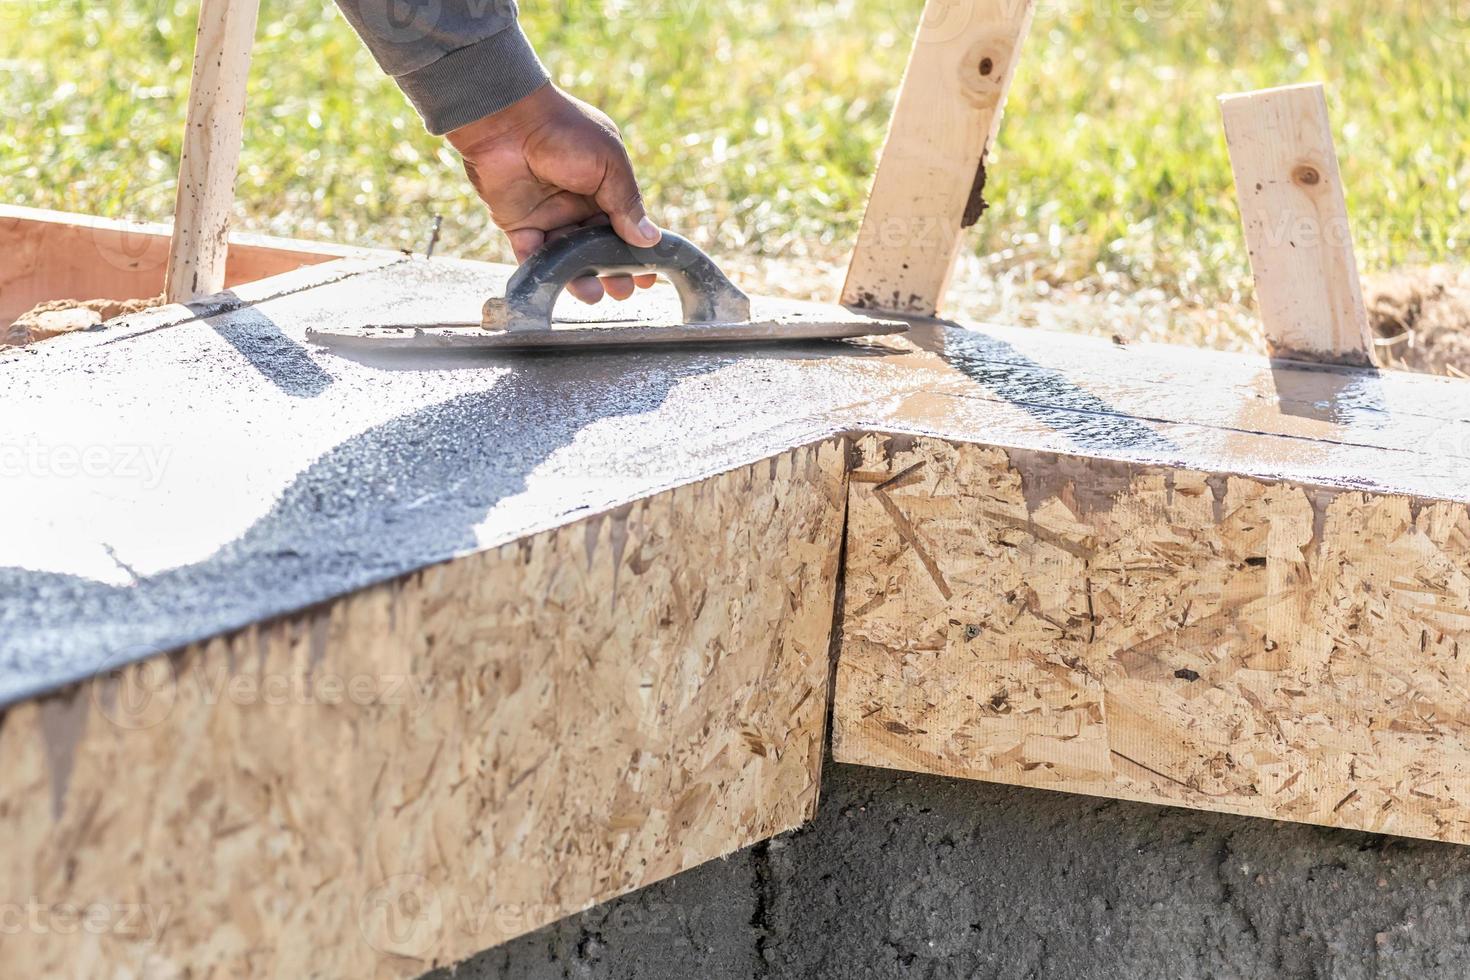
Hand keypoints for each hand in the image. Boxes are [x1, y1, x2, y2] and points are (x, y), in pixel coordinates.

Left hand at [446, 84, 660, 304]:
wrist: (508, 120)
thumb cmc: (565, 132)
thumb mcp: (609, 164)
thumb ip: (627, 203)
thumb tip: (651, 239)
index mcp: (604, 187)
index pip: (626, 227)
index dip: (637, 252)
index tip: (648, 276)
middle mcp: (578, 204)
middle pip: (598, 248)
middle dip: (612, 272)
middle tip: (623, 291)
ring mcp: (549, 216)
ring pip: (568, 258)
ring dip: (582, 278)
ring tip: (594, 295)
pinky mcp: (520, 225)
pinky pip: (533, 256)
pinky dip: (543, 273)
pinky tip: (557, 285)